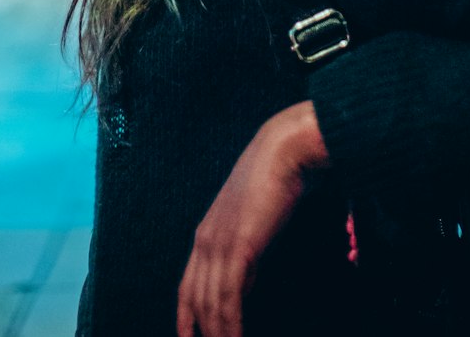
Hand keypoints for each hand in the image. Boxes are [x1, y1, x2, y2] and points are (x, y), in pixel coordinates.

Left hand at [176, 101, 327, 336]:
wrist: (283, 152)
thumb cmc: (274, 181)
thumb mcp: (251, 222)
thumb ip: (244, 252)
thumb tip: (245, 281)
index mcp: (205, 234)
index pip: (187, 288)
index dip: (186, 318)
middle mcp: (205, 241)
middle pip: (195, 302)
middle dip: (202, 334)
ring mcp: (219, 243)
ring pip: (211, 305)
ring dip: (220, 335)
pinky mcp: (239, 246)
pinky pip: (229, 297)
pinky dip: (232, 325)